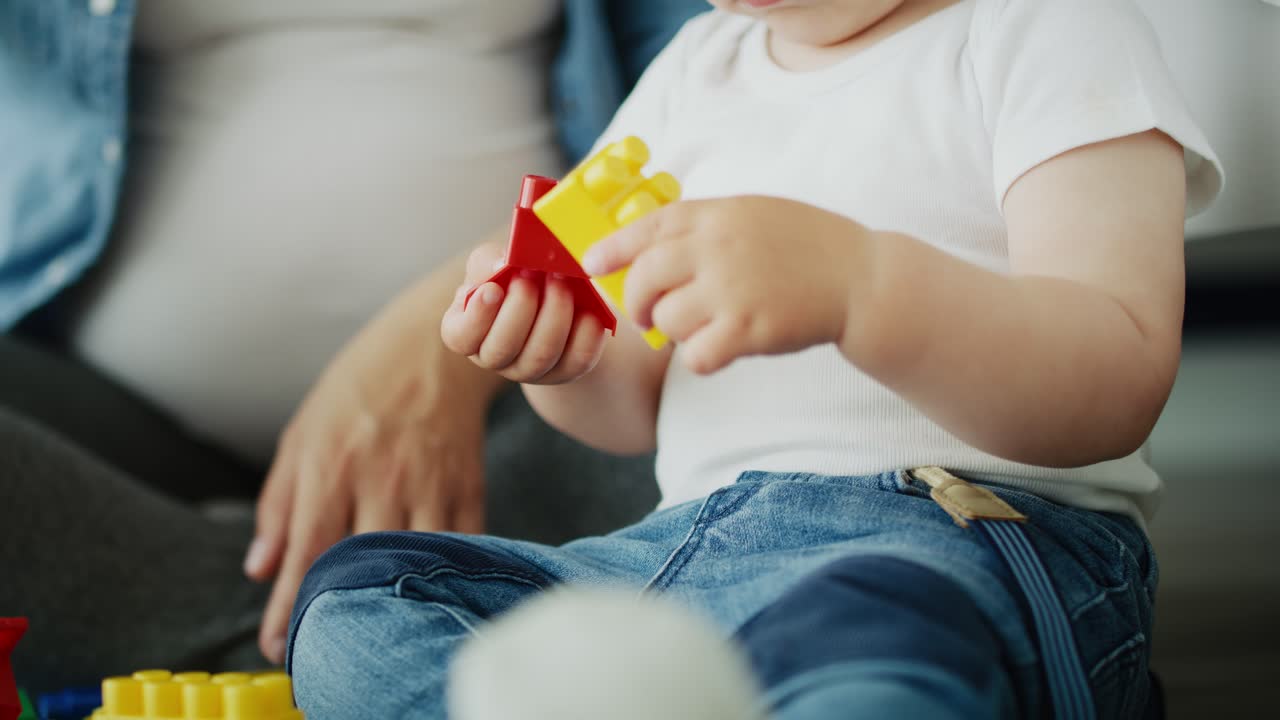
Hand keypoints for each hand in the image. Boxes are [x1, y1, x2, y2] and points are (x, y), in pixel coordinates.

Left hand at [246, 281, 490, 663]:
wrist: (440, 347)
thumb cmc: (362, 387)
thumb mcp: (304, 433)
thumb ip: (279, 502)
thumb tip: (260, 567)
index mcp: (331, 465)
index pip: (306, 553)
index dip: (288, 607)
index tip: (277, 646)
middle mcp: (380, 479)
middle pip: (357, 568)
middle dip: (336, 616)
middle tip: (322, 651)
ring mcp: (429, 485)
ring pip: (411, 564)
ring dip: (390, 602)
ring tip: (372, 629)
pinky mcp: (468, 487)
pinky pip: (457, 547)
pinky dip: (438, 575)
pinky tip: (423, 592)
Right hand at [441, 242, 608, 384]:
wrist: (552, 298)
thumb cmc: (512, 279)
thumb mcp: (493, 265)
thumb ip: (489, 262)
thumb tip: (503, 264)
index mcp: (466, 332)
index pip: (460, 336)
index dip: (476, 317)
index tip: (493, 289)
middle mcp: (495, 357)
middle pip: (503, 347)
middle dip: (521, 308)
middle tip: (534, 275)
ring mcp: (531, 370)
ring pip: (541, 354)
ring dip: (554, 314)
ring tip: (562, 281)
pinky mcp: (566, 371)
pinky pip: (577, 359)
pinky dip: (585, 332)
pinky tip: (589, 309)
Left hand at [581, 196, 871, 373]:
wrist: (860, 278)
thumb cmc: (803, 246)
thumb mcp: (749, 214)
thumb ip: (700, 226)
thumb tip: (643, 248)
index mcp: (715, 215)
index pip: (644, 228)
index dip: (610, 248)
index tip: (590, 265)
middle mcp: (717, 248)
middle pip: (642, 279)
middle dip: (634, 303)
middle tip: (644, 316)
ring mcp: (732, 289)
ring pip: (666, 320)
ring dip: (676, 332)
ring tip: (704, 327)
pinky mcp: (749, 329)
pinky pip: (697, 355)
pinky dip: (702, 359)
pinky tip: (721, 350)